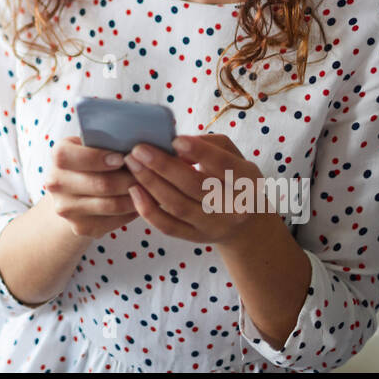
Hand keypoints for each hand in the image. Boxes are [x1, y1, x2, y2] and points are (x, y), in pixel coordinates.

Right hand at [42, 136, 139, 237]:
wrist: (73, 192)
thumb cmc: (91, 161)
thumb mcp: (91, 144)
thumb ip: (107, 142)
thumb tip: (137, 146)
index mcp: (59, 156)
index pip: (77, 156)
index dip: (101, 158)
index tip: (123, 158)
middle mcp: (57, 183)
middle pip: (102, 184)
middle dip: (131, 178)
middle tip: (149, 174)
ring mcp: (67, 209)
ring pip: (112, 205)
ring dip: (137, 196)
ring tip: (151, 188)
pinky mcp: (81, 227)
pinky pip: (115, 220)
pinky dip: (132, 211)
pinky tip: (141, 201)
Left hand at [123, 134, 268, 246]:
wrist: (245, 224)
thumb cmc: (232, 178)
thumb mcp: (232, 157)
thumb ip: (209, 145)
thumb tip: (177, 144)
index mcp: (247, 180)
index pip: (223, 165)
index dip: (200, 152)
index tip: (174, 140)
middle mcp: (234, 206)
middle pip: (195, 186)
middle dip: (163, 166)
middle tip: (138, 150)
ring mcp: (215, 226)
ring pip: (178, 206)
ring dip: (151, 184)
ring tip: (131, 164)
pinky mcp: (197, 238)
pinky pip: (168, 226)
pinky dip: (148, 210)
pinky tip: (134, 190)